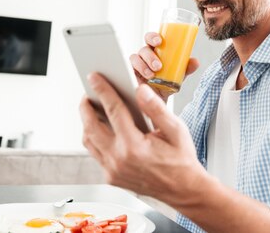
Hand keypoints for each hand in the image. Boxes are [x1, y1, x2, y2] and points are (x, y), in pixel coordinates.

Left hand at [79, 73, 207, 205]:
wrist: (184, 190)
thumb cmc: (181, 161)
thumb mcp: (175, 130)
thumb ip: (156, 108)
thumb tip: (140, 90)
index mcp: (134, 147)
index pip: (113, 111)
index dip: (102, 91)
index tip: (95, 78)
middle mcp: (119, 160)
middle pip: (91, 127)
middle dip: (86, 107)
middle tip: (87, 93)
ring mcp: (113, 171)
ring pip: (89, 142)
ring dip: (87, 123)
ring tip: (91, 109)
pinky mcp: (112, 177)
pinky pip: (96, 154)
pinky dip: (94, 138)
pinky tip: (101, 129)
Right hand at [129, 32, 199, 100]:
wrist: (156, 105)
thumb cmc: (165, 86)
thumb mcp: (177, 77)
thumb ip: (185, 69)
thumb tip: (195, 62)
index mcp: (155, 52)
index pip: (151, 39)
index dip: (153, 36)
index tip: (159, 41)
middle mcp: (143, 57)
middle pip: (143, 48)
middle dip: (149, 55)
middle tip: (158, 65)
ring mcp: (135, 66)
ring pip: (134, 58)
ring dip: (143, 65)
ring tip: (152, 75)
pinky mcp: (128, 75)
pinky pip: (126, 69)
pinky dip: (133, 71)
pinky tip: (141, 79)